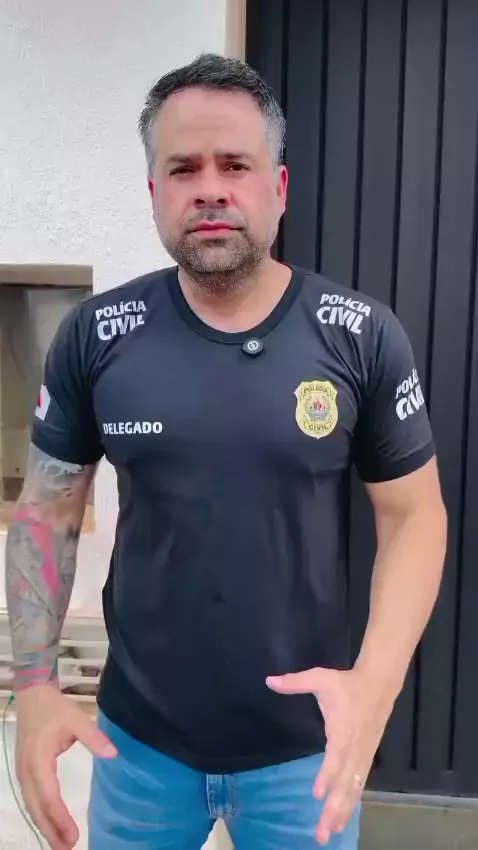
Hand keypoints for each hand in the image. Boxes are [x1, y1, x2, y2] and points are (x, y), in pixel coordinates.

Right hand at [14, 684, 116, 849]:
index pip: (50, 796)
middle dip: (51, 831)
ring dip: (45, 826)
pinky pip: (31, 799)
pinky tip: (50, 825)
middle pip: (38, 808)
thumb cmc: (54, 708)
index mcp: (39, 760)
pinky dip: (40, 815)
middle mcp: (27, 771)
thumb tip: (113, 754)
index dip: (60, 819)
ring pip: (32, 807)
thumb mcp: (76, 718)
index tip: (73, 835)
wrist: (32, 696)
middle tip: (67, 849)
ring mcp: (23, 772)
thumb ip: (94, 737)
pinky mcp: (25, 772)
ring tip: (60, 845)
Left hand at [267, 667, 393, 844]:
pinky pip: (359, 786)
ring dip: (342, 812)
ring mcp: (362, 756)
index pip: (335, 757)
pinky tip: (342, 820)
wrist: (379, 684)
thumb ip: (295, 682)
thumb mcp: (320, 678)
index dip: (327, 776)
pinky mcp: (367, 759)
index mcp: (342, 731)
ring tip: (330, 833)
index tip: (317, 794)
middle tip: (321, 832)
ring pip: (353, 789)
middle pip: (345, 783)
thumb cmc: (346, 683)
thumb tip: (269, 681)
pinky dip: (351, 804)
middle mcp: (354, 749)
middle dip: (334, 809)